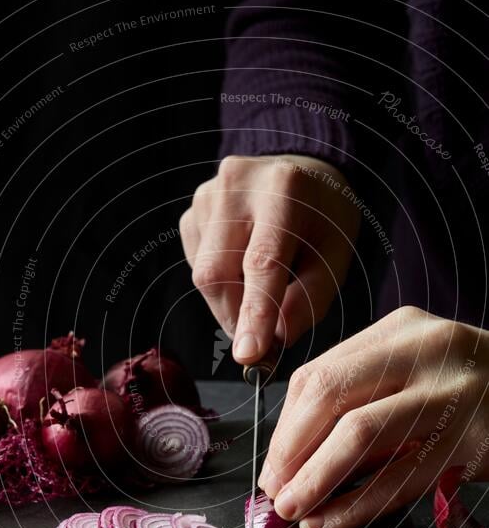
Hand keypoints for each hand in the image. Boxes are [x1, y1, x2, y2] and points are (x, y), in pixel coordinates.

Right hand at [179, 154, 359, 363]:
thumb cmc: (322, 218)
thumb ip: (310, 299)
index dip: (255, 312)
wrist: (300, 172)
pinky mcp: (192, 210)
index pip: (263, 261)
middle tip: (258, 340)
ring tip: (259, 293)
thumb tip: (277, 339)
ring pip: (203, 274)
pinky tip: (243, 268)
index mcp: (284, 189)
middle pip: (218, 272)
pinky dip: (220, 283)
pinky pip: (196, 264)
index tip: (250, 354)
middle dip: (236, 317)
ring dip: (229, 302)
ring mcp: (208, 195)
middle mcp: (238, 186)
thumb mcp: (334, 256)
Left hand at [258, 306, 488, 527]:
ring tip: (295, 511)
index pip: (318, 373)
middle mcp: (423, 350)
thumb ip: (361, 402)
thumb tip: (293, 463)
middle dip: (290, 450)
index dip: (285, 427)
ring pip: (359, 432)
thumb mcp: (414, 375)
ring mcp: (451, 392)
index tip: (273, 466)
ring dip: (316, 479)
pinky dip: (359, 504)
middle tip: (275, 492)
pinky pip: (402, 476)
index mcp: (398, 329)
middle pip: (329, 393)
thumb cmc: (467, 392)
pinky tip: (334, 521)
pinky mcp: (474, 441)